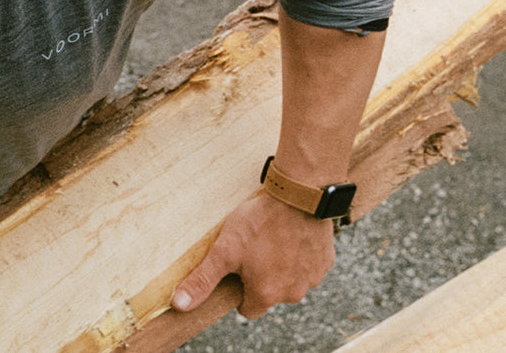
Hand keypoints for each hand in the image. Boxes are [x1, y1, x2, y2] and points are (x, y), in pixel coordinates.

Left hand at [170, 194, 335, 318]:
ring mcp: (312, 278)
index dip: (239, 289)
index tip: (238, 268)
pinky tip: (291, 236)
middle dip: (261, 276)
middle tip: (255, 248)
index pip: (247, 309)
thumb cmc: (260, 222)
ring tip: (273, 239)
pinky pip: (308, 265)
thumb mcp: (224, 250)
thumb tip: (180, 304)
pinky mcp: (326, 261)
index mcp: (267, 294)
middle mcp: (293, 293)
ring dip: (282, 266)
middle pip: (270, 294)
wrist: (298, 195)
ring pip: (290, 280)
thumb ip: (202, 280)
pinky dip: (300, 256)